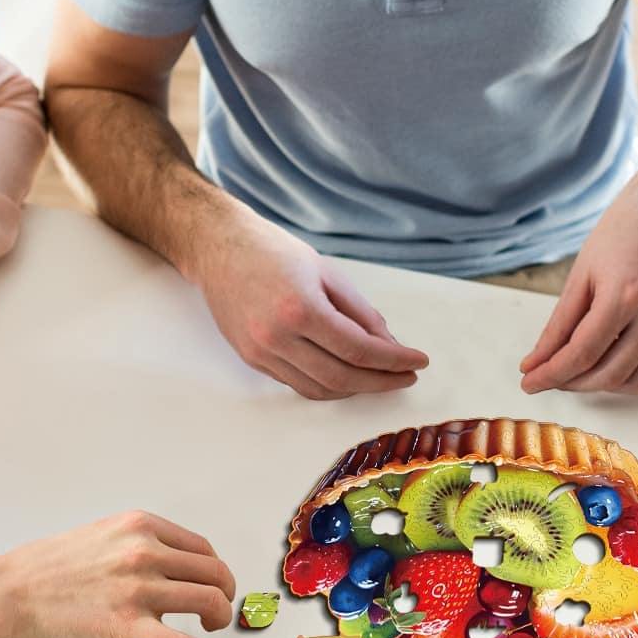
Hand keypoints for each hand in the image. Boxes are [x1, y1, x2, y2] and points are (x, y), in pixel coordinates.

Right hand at [0, 511, 237, 637]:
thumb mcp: (105, 533)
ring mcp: (138, 590)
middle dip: (224, 593)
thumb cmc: (52, 565)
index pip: (203, 548)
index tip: (214, 584)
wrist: (12, 590)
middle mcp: (145, 553)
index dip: (215, 570)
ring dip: (218, 616)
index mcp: (141, 527)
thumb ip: (142, 542)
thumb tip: (176, 562)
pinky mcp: (128, 627)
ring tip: (211, 627)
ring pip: (208, 600)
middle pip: (214, 573)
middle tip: (218, 608)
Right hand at [189, 208, 427, 399]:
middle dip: (381, 382)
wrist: (219, 249)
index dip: (394, 360)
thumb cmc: (274, 252)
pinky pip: (297, 384)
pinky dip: (326, 385)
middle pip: (342, 377)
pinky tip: (346, 374)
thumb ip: (360, 312)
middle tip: (405, 376)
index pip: (359, 349)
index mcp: (300, 308)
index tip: (417, 362)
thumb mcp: (327, 273)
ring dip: (354, 389)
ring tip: (379, 377)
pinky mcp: (252, 359)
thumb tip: (388, 344)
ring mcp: (261, 351)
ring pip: (319, 389)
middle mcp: (276, 336)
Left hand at [519, 160, 637, 394]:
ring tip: (572, 371)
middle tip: (545, 376)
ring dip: (597, 385)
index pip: (582, 352)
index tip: (528, 381)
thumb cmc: (624, 230)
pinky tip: (601, 362)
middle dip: (570, 382)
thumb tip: (537, 360)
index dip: (551, 373)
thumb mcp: (582, 272)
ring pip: (632, 381)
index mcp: (624, 295)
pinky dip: (623, 375)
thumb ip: (560, 323)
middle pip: (607, 373)